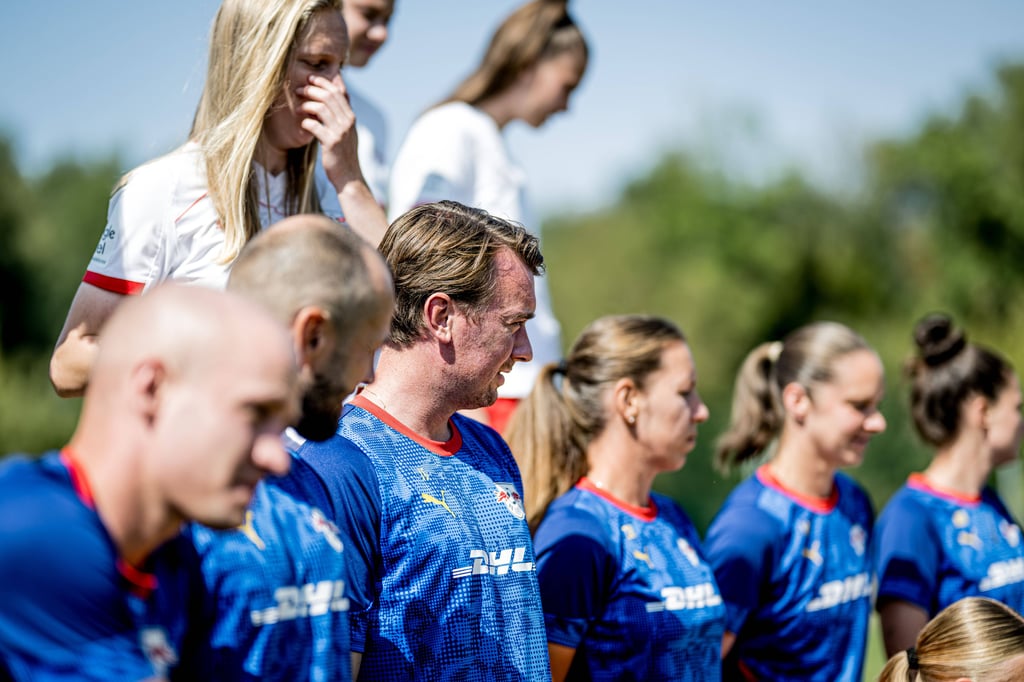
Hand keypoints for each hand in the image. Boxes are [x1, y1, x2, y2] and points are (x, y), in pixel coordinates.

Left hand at [298, 73, 363, 189]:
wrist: (349, 177)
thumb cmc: (344, 154)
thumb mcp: (347, 132)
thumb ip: (342, 114)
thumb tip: (333, 98)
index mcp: (351, 117)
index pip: (339, 91)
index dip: (324, 81)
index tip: (310, 78)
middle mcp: (348, 121)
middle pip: (329, 95)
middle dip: (312, 89)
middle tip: (299, 90)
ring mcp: (340, 132)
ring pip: (321, 107)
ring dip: (306, 105)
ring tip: (297, 108)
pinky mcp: (331, 143)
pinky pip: (314, 125)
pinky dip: (306, 122)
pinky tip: (303, 124)